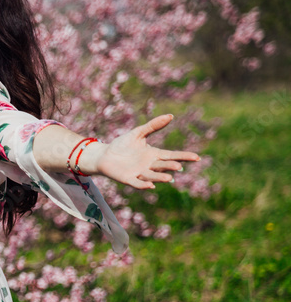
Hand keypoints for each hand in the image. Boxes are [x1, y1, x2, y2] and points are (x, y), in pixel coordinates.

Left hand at [84, 114, 200, 188]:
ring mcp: (139, 174)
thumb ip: (153, 126)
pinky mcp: (128, 179)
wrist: (104, 154)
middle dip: (170, 166)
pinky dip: (143, 185)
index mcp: (154, 155)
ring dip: (160, 178)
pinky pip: (137, 183)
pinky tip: (150, 186)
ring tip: (169, 178)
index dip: (184, 157)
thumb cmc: (123, 145)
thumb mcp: (138, 133)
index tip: (197, 157)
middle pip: (163, 166)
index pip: (172, 155)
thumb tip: (170, 116)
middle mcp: (150, 166)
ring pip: (152, 176)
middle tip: (178, 166)